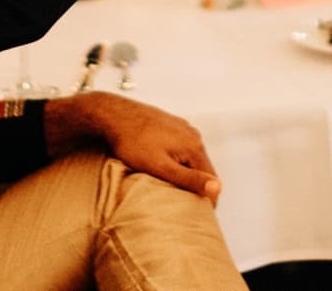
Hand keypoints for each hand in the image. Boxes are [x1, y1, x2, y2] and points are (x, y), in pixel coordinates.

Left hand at [44, 92, 221, 201]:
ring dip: (188, 175)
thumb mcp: (161, 167)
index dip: (207, 200)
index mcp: (194, 146)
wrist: (114, 115)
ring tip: (174, 190)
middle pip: (204, 169)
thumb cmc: (133, 143)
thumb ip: (189, 178)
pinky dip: (179, 162)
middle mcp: (193, 135)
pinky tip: (165, 169)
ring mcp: (183, 129)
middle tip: (184, 207)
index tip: (197, 216)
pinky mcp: (172, 126)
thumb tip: (217, 188)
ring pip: (192, 159)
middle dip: (197, 188)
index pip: (212, 180)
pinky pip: (182, 149)